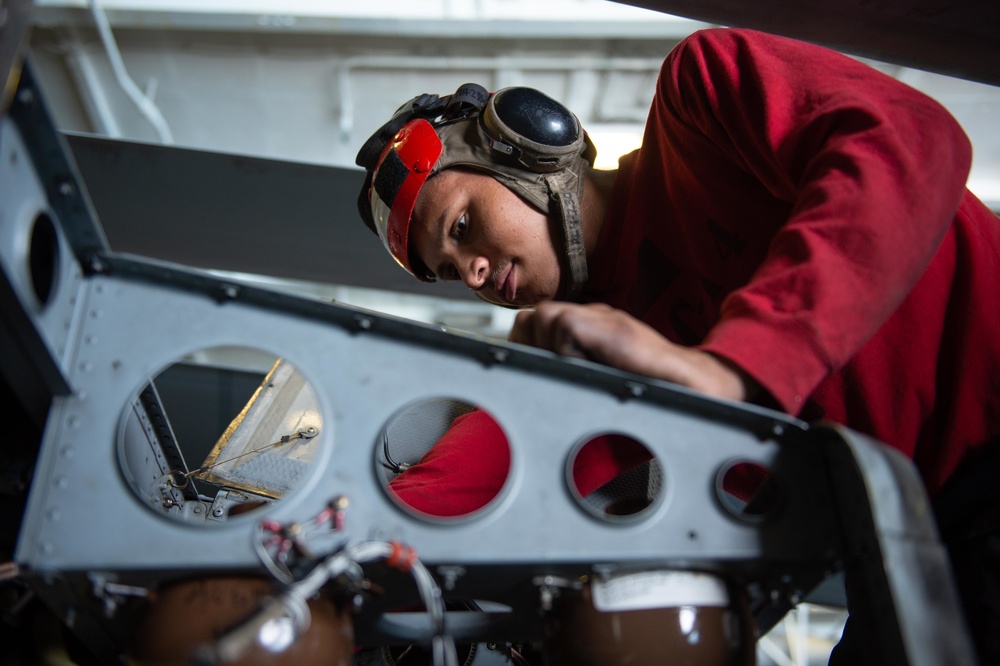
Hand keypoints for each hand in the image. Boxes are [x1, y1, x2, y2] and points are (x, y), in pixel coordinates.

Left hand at [510, 302, 755, 401]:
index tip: (535, 367)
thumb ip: (574, 367)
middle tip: (555, 370)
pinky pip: (563, 330)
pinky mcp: (607, 324)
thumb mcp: (602, 374)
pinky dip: (568, 354)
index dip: (528, 344)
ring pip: (544, 318)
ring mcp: (601, 315)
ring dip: (551, 350)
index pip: (536, 321)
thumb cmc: (650, 387)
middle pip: (533, 317)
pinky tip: (591, 367)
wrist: (689, 382)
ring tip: (578, 369)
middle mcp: (593, 314)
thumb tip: (538, 376)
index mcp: (591, 324)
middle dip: (532, 346)